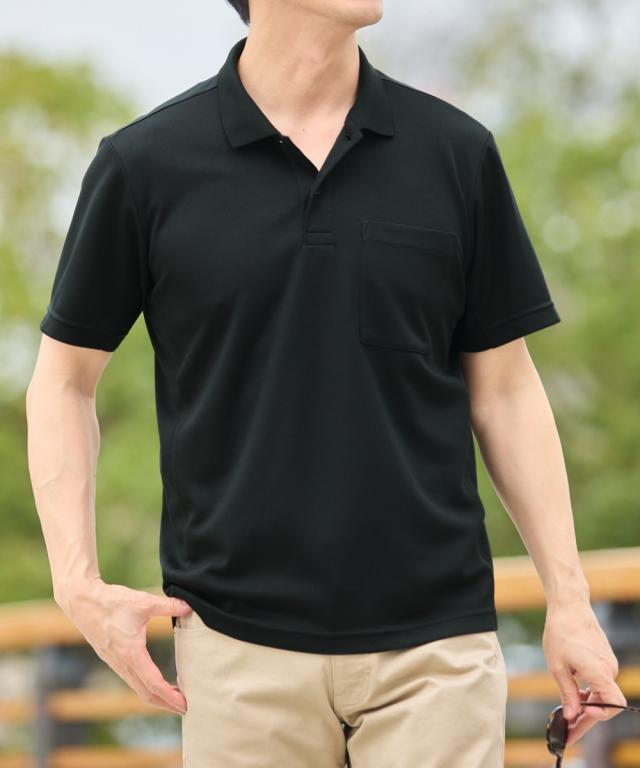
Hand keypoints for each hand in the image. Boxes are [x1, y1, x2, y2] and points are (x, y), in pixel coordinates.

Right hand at [56, 577, 192, 714]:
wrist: (81, 600)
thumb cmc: (111, 601)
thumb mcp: (143, 602)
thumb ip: (168, 606)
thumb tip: (188, 608)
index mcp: (131, 654)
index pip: (154, 684)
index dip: (170, 697)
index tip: (184, 704)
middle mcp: (122, 663)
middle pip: (146, 693)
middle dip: (165, 703)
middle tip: (185, 708)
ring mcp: (115, 662)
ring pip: (137, 687)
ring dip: (155, 695)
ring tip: (174, 696)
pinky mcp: (111, 657)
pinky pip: (130, 679)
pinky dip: (145, 686)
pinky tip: (154, 681)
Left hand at [543, 601, 625, 745]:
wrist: (569, 606)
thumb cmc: (560, 632)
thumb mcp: (557, 666)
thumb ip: (567, 692)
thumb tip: (572, 715)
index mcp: (600, 671)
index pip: (613, 704)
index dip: (598, 716)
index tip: (578, 718)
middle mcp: (609, 669)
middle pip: (604, 703)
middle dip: (586, 719)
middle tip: (568, 732)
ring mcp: (609, 663)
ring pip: (601, 693)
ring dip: (586, 706)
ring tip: (567, 716)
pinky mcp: (604, 659)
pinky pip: (600, 682)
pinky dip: (588, 692)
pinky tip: (574, 696)